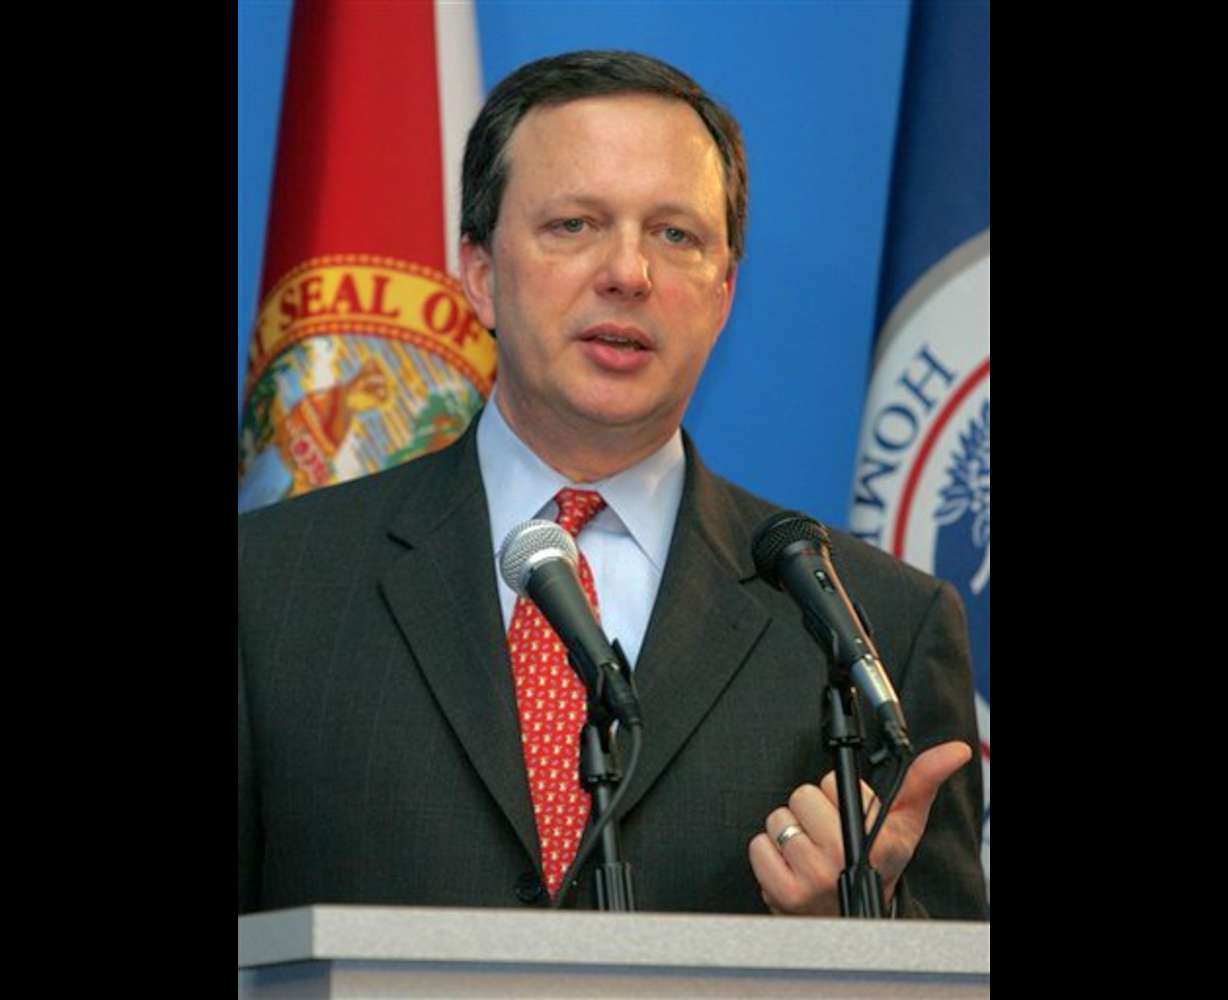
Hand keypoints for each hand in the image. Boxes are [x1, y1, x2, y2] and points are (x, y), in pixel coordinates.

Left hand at [748, 740, 971, 915]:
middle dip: (811, 811)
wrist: (858, 918)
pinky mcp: (782, 892)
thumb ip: (923, 780)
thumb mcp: (905, 823)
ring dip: (789, 831)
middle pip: (801, 796)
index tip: (845, 814)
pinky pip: (758, 845)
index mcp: (873, 839)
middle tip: (826, 833)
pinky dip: (768, 852)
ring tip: (809, 849)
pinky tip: (790, 864)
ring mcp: (810, 878)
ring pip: (778, 819)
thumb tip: (954, 750)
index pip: (831, 783)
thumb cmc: (879, 863)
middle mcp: (842, 859)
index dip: (835, 795)